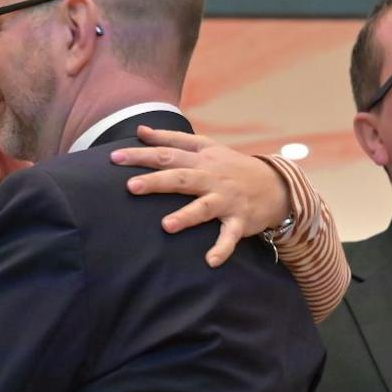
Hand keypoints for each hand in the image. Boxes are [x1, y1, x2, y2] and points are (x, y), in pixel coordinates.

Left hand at [111, 127, 291, 267]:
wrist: (277, 184)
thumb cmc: (232, 167)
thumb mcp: (206, 147)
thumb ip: (172, 139)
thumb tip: (140, 130)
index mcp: (202, 158)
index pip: (167, 153)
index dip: (141, 154)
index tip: (114, 158)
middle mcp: (212, 176)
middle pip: (181, 177)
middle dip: (157, 181)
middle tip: (131, 187)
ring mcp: (227, 199)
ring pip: (204, 207)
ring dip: (186, 216)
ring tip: (166, 226)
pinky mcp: (240, 220)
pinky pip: (230, 236)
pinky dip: (222, 248)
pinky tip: (210, 261)